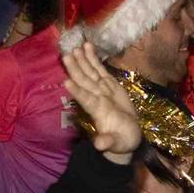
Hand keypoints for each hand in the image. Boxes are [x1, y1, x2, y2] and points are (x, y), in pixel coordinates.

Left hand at [62, 42, 141, 161]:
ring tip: (74, 48)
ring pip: (90, 73)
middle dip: (75, 69)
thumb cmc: (121, 141)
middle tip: (66, 56)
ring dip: (82, 60)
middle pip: (84, 82)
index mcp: (98, 112)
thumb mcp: (116, 144)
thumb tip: (99, 145)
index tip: (66, 82)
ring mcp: (102, 90)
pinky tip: (86, 46)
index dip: (77, 92)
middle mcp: (97, 98)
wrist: (127, 135)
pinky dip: (92, 58)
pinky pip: (99, 69)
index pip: (86, 100)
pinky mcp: (109, 85)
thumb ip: (107, 143)